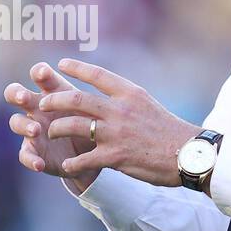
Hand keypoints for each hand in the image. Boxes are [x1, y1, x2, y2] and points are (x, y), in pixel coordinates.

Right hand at [4, 62, 100, 191]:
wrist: (92, 154)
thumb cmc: (91, 122)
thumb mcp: (93, 109)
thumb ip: (91, 101)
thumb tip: (105, 88)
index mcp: (52, 92)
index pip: (39, 75)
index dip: (39, 72)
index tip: (44, 74)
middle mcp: (37, 107)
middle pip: (15, 93)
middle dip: (17, 93)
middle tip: (25, 98)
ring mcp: (32, 129)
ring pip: (16, 122)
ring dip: (24, 124)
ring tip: (36, 130)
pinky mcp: (33, 150)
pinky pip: (24, 154)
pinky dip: (30, 159)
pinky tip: (39, 164)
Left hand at [36, 58, 200, 187]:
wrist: (188, 154)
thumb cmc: (168, 130)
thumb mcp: (147, 104)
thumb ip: (125, 99)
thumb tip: (107, 93)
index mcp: (129, 93)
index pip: (97, 75)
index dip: (76, 68)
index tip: (60, 64)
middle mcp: (120, 109)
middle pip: (76, 99)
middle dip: (53, 101)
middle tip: (42, 104)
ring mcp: (116, 133)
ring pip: (73, 126)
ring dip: (57, 129)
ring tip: (49, 133)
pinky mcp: (115, 156)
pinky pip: (84, 159)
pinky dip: (73, 163)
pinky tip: (67, 166)